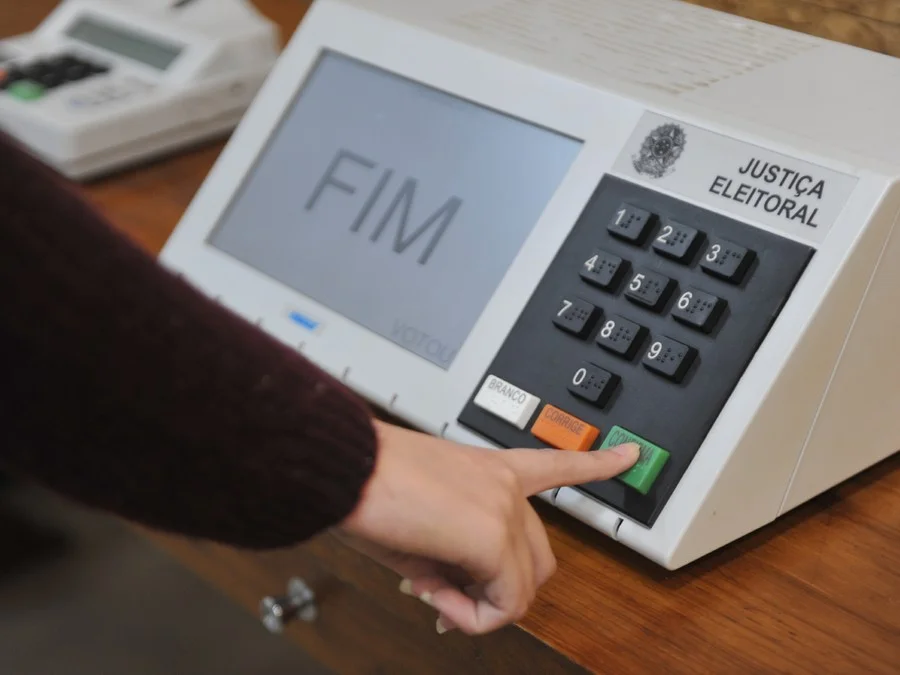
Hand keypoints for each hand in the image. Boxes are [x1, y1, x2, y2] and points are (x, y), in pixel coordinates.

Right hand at [337, 420, 638, 635]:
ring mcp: (504, 508)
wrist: (344, 465)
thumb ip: (452, 552)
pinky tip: (431, 592)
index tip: (628, 455)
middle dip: (497, 591)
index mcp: (491, 467)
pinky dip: (468, 614)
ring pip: (522, 589)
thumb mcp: (420, 519)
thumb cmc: (366, 482)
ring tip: (428, 589)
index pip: (558, 463)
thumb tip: (454, 594)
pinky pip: (502, 603)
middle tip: (445, 592)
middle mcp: (505, 484)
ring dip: (476, 606)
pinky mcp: (492, 536)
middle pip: (540, 561)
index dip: (598, 463)